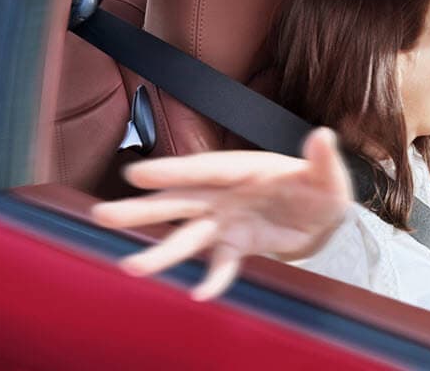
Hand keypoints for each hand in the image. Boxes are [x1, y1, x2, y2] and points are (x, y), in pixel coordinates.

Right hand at [92, 127, 350, 300]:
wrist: (324, 215)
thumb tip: (323, 135)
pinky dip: (212, 279)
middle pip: (180, 201)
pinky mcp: (236, 246)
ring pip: (188, 237)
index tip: (135, 174)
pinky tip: (199, 295)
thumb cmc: (321, 187)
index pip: (204, 169)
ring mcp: (226, 222)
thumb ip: (323, 158)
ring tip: (130, 266)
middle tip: (101, 215)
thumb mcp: (329, 173)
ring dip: (161, 252)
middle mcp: (226, 194)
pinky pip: (220, 265)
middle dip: (143, 209)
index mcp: (244, 168)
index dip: (172, 172)